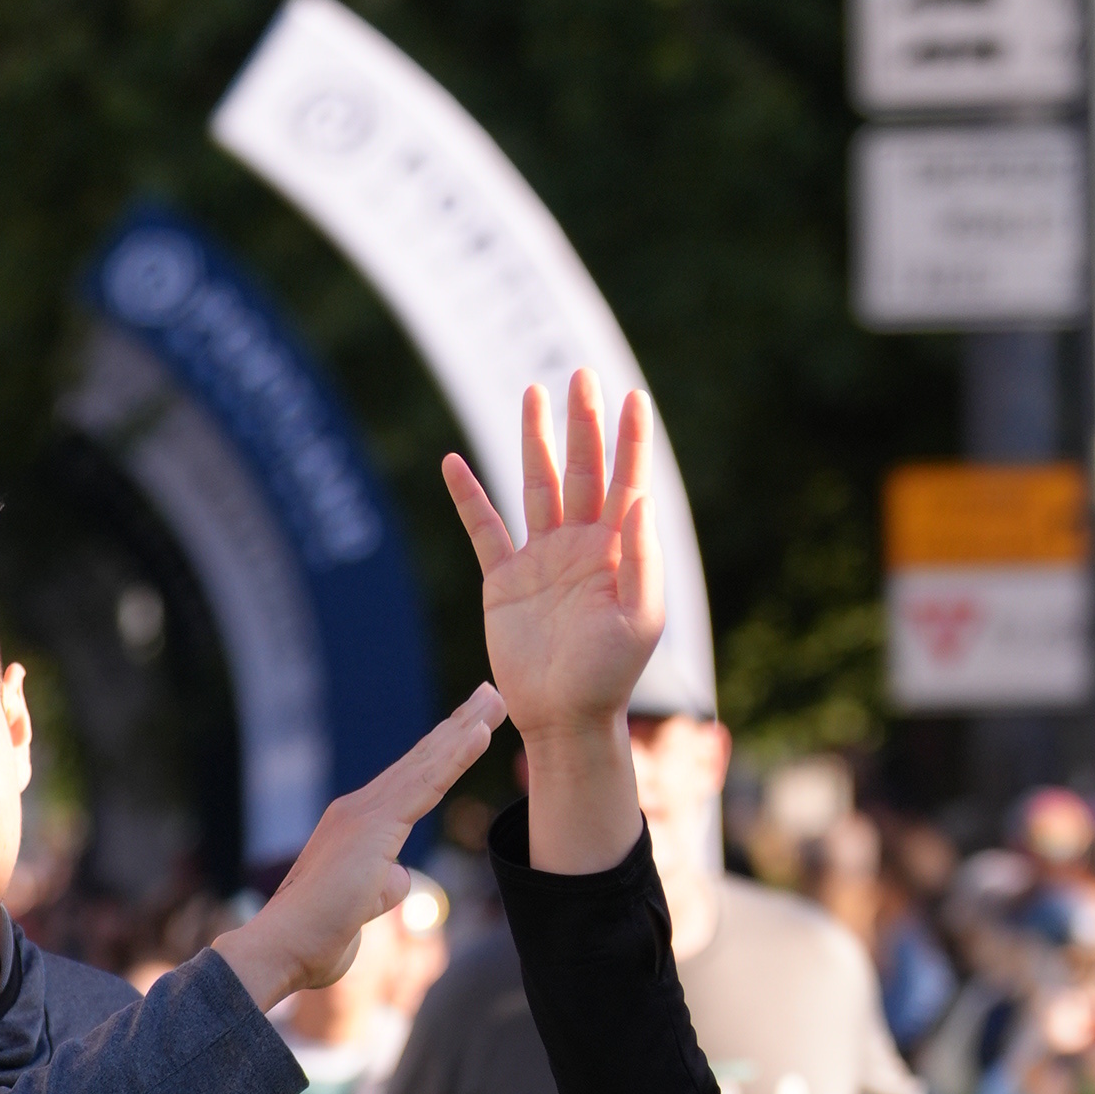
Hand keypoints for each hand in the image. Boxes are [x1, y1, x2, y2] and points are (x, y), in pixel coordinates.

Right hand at [220, 686, 506, 1015]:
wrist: (284, 945)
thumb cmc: (317, 937)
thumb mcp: (363, 906)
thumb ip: (382, 886)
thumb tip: (397, 877)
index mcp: (358, 827)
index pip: (411, 783)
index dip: (442, 753)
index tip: (470, 727)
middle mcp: (359, 810)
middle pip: (421, 761)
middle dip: (459, 726)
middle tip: (491, 694)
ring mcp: (365, 813)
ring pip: (427, 764)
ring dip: (465, 728)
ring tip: (495, 698)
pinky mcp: (375, 826)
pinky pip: (426, 783)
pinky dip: (455, 755)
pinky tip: (479, 732)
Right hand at [444, 378, 660, 877]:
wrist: (564, 718)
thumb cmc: (610, 676)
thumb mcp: (640, 620)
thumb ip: (640, 559)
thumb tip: (639, 500)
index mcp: (617, 551)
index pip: (627, 481)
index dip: (630, 439)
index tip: (634, 396)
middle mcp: (580, 546)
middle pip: (580, 469)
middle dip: (582, 423)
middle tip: (583, 375)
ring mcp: (541, 559)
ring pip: (536, 485)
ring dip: (535, 440)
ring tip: (534, 393)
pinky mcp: (504, 579)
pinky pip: (483, 529)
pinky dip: (468, 497)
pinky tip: (454, 462)